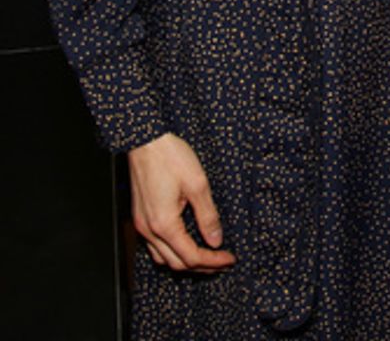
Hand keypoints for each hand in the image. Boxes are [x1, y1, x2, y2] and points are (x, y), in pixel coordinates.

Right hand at [128, 133, 235, 271]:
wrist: (146, 142)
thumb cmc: (170, 158)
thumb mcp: (198, 185)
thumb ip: (208, 215)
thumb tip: (216, 239)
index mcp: (164, 224)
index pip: (191, 256)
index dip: (212, 261)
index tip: (229, 259)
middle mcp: (148, 230)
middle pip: (176, 263)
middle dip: (201, 266)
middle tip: (222, 261)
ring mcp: (141, 225)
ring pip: (163, 258)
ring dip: (186, 261)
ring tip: (208, 256)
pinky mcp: (140, 218)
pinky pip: (155, 246)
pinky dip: (173, 250)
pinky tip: (187, 242)